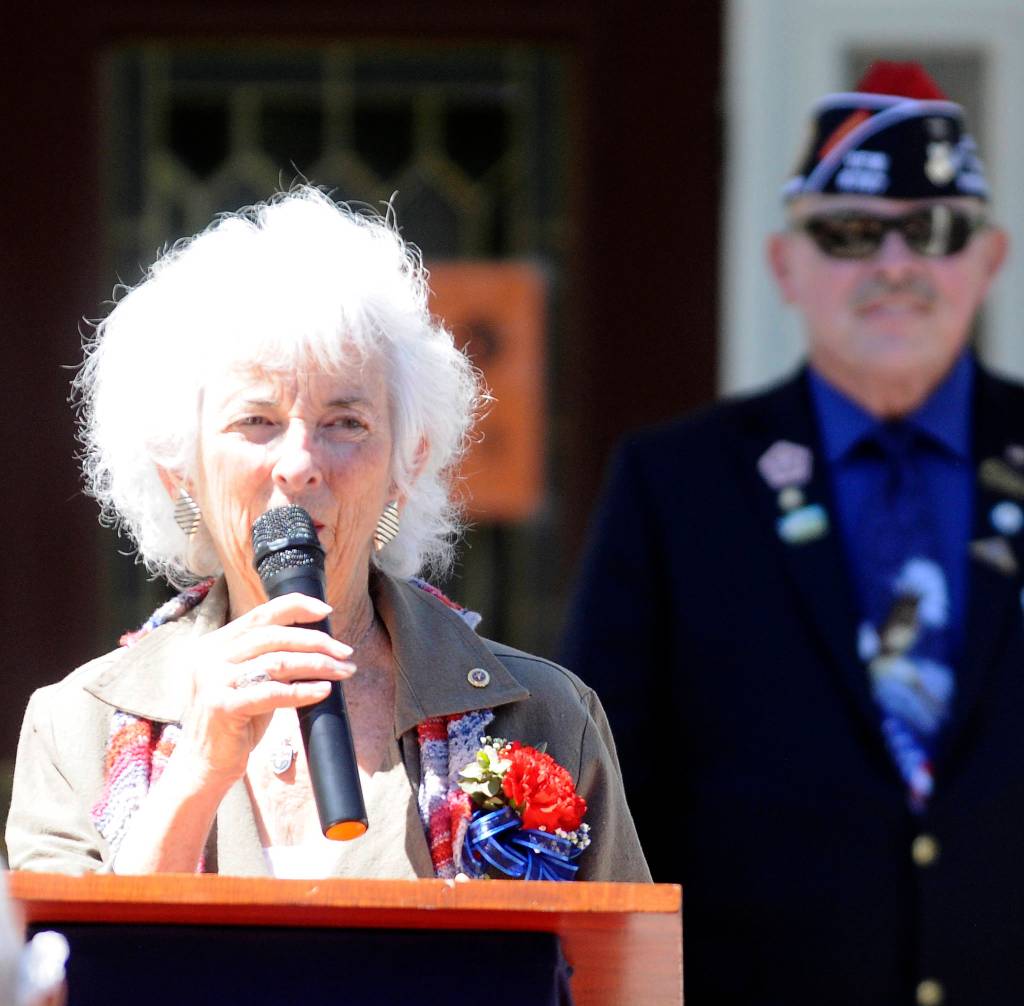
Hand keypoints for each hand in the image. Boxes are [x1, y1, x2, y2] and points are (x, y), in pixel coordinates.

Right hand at [175, 593, 355, 786]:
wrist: (203, 765)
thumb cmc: (235, 722)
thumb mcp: (250, 681)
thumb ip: (271, 658)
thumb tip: (318, 642)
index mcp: (215, 644)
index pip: (260, 615)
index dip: (296, 607)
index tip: (327, 611)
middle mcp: (210, 657)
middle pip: (274, 637)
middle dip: (316, 641)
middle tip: (345, 651)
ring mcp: (213, 681)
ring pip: (278, 662)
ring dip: (317, 665)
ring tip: (343, 671)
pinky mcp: (222, 706)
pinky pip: (272, 693)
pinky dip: (303, 690)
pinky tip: (324, 690)